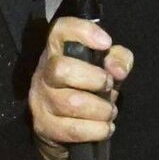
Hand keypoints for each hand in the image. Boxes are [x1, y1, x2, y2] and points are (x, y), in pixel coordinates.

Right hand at [28, 17, 133, 159]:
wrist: (67, 129)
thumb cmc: (90, 87)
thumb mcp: (108, 67)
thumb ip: (118, 59)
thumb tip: (117, 69)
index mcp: (58, 50)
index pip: (60, 29)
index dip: (83, 32)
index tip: (106, 43)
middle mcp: (43, 73)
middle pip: (60, 69)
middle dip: (94, 78)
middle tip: (108, 85)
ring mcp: (40, 101)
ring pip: (70, 102)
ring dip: (100, 109)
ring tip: (109, 111)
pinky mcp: (44, 127)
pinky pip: (72, 129)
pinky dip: (96, 130)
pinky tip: (105, 128)